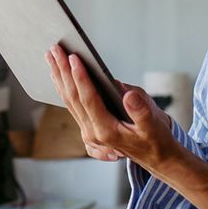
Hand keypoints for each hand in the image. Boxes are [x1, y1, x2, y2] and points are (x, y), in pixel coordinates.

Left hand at [44, 45, 181, 170]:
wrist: (156, 158)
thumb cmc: (156, 140)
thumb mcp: (153, 126)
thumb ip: (141, 111)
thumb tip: (127, 94)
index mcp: (107, 131)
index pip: (88, 99)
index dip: (80, 77)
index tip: (74, 58)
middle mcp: (93, 133)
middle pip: (73, 98)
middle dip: (63, 71)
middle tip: (55, 50)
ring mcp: (88, 132)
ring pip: (69, 101)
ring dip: (59, 77)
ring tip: (51, 57)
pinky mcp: (89, 128)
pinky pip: (72, 106)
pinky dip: (64, 87)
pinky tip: (58, 75)